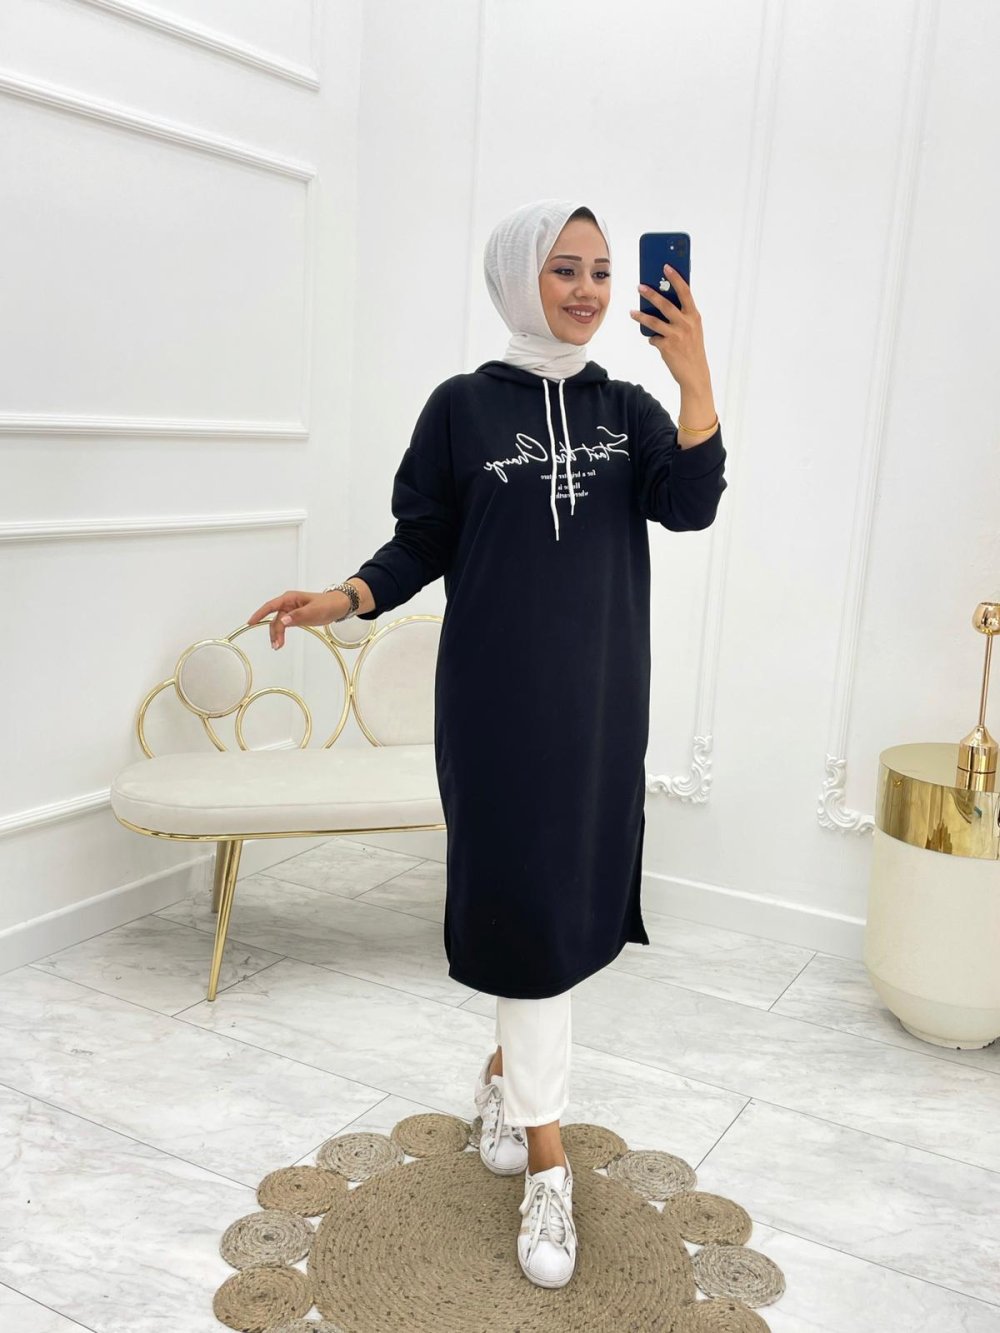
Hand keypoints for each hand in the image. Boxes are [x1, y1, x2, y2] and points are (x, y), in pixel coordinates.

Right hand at [247, 589, 348, 648]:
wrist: (339, 606)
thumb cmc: (327, 604)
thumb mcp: (315, 610)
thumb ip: (299, 615)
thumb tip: (283, 620)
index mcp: (290, 598)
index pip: (271, 606)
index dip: (260, 614)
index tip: (251, 622)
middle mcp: (288, 604)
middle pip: (274, 618)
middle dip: (273, 631)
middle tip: (276, 645)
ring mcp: (291, 611)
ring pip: (278, 624)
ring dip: (277, 635)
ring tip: (277, 646)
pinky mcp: (294, 618)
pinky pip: (284, 626)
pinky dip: (281, 634)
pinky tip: (280, 642)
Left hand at [629, 264, 710, 389]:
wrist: (695, 374)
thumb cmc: (693, 349)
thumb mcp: (693, 329)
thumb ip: (682, 316)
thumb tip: (661, 304)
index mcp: (694, 316)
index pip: (685, 292)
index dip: (676, 278)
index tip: (666, 266)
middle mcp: (686, 324)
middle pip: (665, 304)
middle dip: (651, 293)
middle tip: (640, 286)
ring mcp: (676, 335)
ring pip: (653, 321)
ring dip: (640, 316)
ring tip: (632, 312)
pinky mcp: (666, 347)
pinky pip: (653, 339)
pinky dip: (652, 339)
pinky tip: (654, 341)